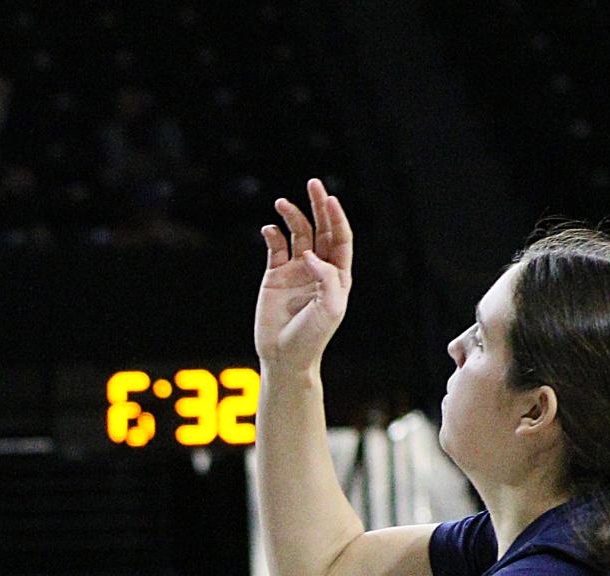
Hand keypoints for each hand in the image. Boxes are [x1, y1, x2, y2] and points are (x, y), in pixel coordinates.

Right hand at [255, 178, 353, 371]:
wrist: (284, 357)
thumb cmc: (312, 337)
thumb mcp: (330, 308)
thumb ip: (326, 277)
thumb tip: (309, 253)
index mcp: (337, 275)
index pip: (340, 238)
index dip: (336, 217)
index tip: (329, 200)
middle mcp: (318, 268)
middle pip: (321, 229)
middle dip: (317, 206)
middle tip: (313, 183)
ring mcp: (295, 271)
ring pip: (297, 234)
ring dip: (291, 216)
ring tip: (281, 203)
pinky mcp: (274, 277)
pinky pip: (274, 248)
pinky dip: (272, 235)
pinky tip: (268, 229)